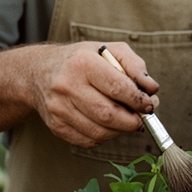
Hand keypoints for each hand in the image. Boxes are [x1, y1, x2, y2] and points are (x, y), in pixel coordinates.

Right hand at [30, 41, 158, 148]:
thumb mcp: (109, 50)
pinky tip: (107, 125)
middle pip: (108, 114)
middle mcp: (67, 86)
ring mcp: (59, 109)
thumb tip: (152, 89)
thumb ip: (135, 66)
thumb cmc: (81, 60)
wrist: (39, 72)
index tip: (148, 104)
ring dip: (120, 130)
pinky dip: (104, 137)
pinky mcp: (56, 126)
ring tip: (126, 120)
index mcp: (83, 63)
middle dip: (132, 120)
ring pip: (99, 132)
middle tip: (141, 117)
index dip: (138, 100)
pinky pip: (88, 141)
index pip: (117, 88)